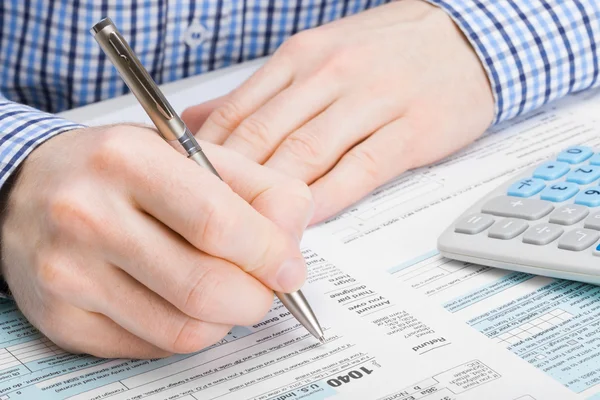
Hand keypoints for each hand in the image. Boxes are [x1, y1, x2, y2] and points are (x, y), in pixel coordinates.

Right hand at [0, 125, 312, 357]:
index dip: (269, 253)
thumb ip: (254, 186)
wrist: (30, 191)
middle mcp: (89, 217)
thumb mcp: (186, 152)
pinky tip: (183, 303)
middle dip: (256, 297)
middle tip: (264, 287)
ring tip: (225, 292)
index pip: (218, 222)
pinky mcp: (64, 321)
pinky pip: (154, 348)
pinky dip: (188, 332)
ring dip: (225, 320)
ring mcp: (70, 275)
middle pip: (205, 287)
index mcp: (128, 161)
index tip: (289, 267)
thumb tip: (292, 236)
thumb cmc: (115, 170)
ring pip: (184, 330)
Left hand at [183, 0, 493, 222]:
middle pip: (266, 136)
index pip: (240, 112)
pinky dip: (329, 197)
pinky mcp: (410, 129)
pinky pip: (361, 168)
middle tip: (211, 224)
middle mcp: (331, 75)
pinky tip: (309, 220)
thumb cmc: (385, 52)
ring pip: (308, 154)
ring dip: (275, 197)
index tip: (191, 193)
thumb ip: (255, 93)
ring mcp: (372, 100)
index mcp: (302, 57)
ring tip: (251, 232)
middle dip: (234, 185)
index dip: (209, 159)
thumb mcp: (315, 56)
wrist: (465, 38)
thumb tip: (197, 121)